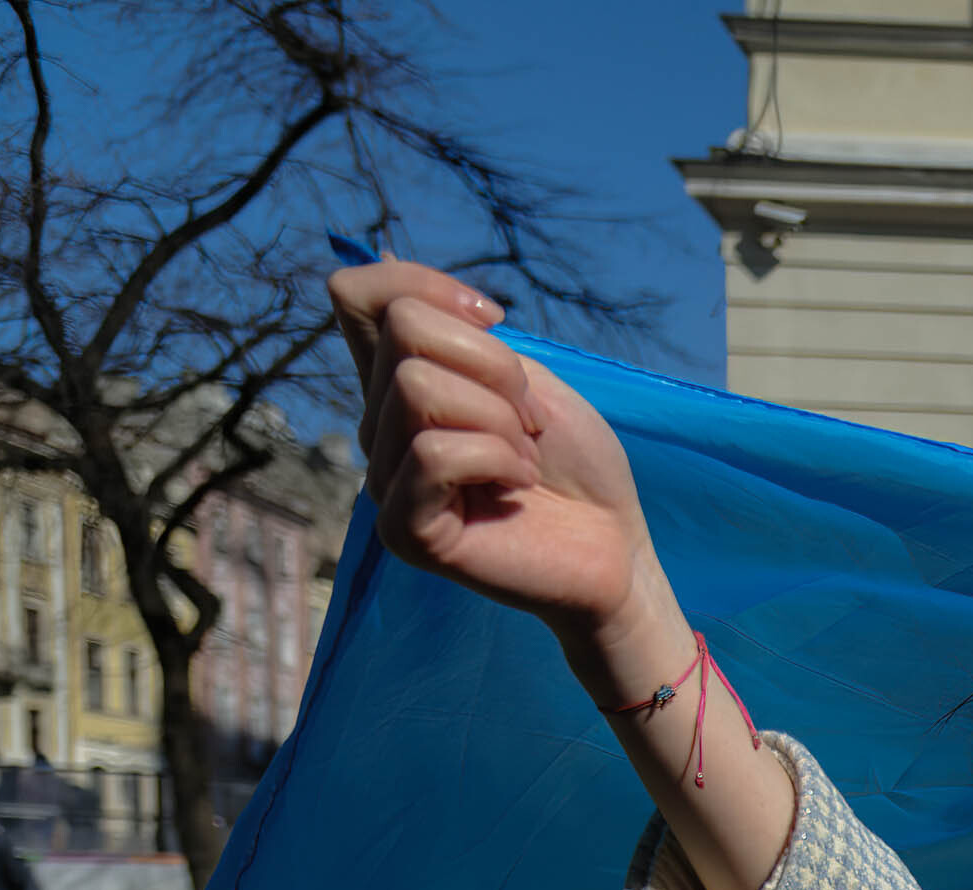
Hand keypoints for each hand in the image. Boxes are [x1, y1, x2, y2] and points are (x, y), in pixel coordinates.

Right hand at [329, 259, 665, 662]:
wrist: (616, 545)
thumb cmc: (576, 464)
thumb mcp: (524, 375)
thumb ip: (453, 332)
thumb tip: (381, 261)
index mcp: (398, 384)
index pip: (355, 295)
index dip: (424, 286)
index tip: (494, 320)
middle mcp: (378, 428)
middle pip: (407, 332)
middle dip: (495, 367)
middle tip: (527, 424)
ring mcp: (383, 479)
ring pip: (419, 388)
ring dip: (500, 419)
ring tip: (523, 461)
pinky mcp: (402, 529)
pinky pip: (434, 452)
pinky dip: (497, 459)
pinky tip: (517, 487)